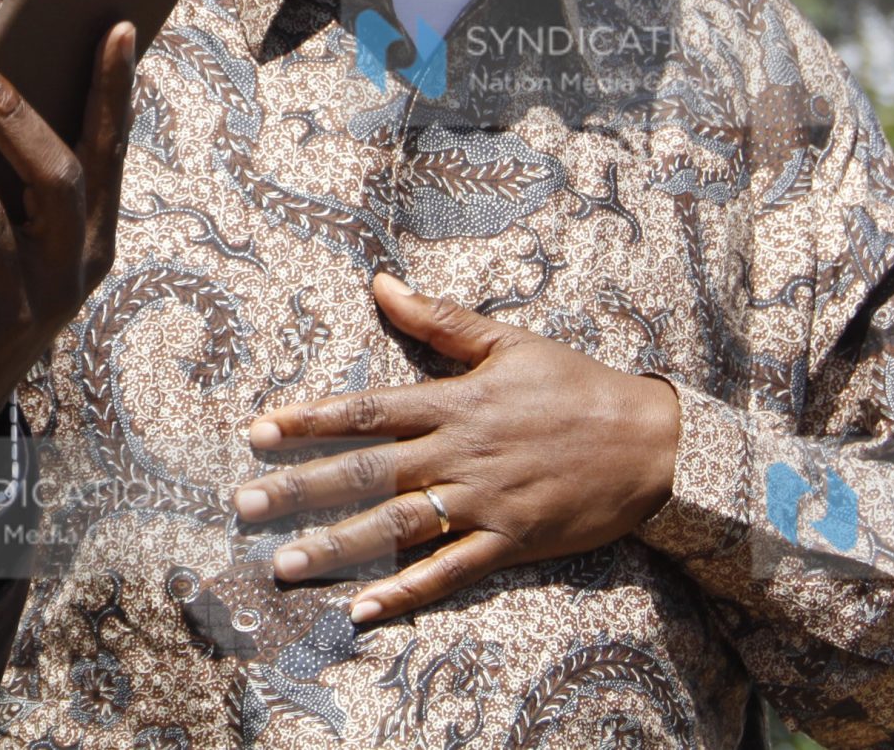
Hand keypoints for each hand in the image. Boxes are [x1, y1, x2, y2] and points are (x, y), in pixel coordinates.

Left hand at [234, 273, 678, 622]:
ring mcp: (482, 502)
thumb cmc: (575, 386)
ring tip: (284, 564)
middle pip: (365, 473)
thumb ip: (439, 319)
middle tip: (243, 503)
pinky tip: (363, 609)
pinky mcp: (509, 542)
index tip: (256, 431)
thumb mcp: (507, 341)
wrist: (650, 442)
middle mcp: (458, 453)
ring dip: (337, 547)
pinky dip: (406, 593)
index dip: (308, 420)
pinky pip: (449, 572)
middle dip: (300, 488)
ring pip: (396, 527)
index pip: (366, 412)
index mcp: (453, 402)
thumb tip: (380, 283)